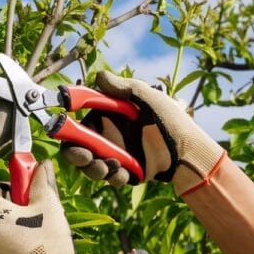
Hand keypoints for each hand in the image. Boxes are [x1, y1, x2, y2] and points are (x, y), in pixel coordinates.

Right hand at [62, 71, 225, 194]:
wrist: (190, 153)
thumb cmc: (171, 121)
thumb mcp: (149, 98)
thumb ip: (125, 88)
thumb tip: (99, 76)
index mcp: (109, 116)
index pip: (79, 121)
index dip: (67, 127)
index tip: (63, 129)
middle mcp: (108, 135)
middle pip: (78, 147)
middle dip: (77, 154)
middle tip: (86, 157)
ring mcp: (115, 154)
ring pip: (90, 165)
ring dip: (94, 168)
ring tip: (110, 167)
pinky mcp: (124, 172)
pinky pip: (108, 177)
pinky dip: (112, 176)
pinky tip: (122, 173)